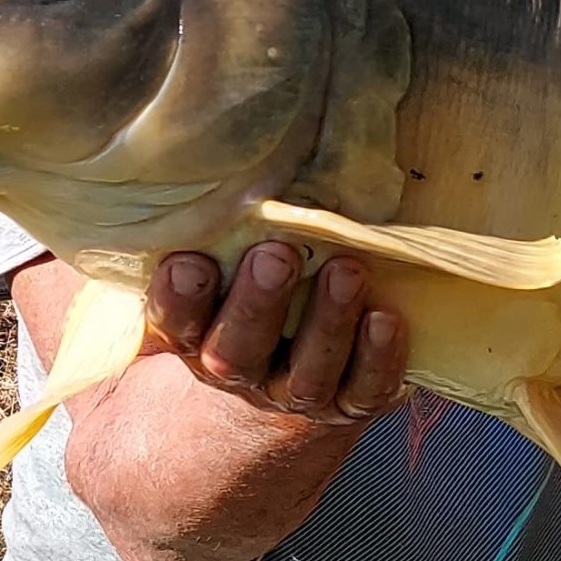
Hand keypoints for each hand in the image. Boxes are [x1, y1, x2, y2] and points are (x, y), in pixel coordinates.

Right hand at [145, 243, 407, 423]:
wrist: (299, 360)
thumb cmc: (258, 283)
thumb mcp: (228, 257)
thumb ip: (221, 229)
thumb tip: (223, 158)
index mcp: (197, 334)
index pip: (175, 323)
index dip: (178, 298)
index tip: (191, 260)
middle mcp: (240, 369)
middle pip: (237, 352)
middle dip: (256, 304)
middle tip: (277, 254)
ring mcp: (295, 392)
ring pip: (306, 374)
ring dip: (327, 323)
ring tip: (347, 271)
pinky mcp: (350, 402)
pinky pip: (365, 391)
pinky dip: (378, 358)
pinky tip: (386, 318)